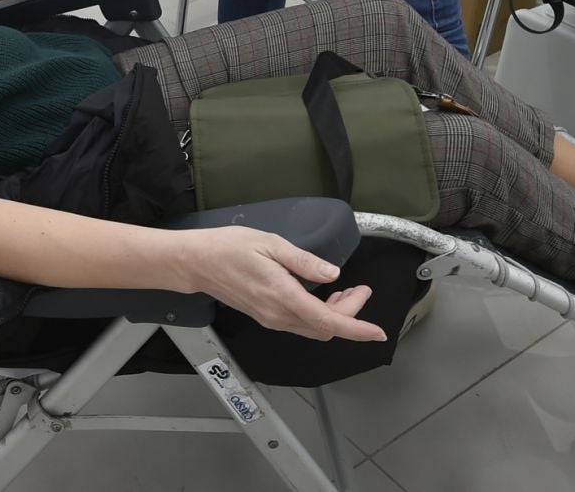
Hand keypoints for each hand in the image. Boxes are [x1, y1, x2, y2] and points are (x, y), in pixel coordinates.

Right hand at [181, 226, 386, 342]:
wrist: (196, 263)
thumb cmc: (228, 247)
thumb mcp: (270, 243)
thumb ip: (304, 261)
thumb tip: (333, 274)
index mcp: (282, 295)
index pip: (328, 320)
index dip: (356, 328)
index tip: (378, 331)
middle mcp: (278, 314)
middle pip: (325, 327)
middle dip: (350, 314)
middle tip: (360, 288)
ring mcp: (271, 319)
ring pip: (314, 328)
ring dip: (335, 315)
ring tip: (345, 291)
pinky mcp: (265, 317)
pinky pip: (301, 324)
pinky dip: (319, 315)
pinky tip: (322, 295)